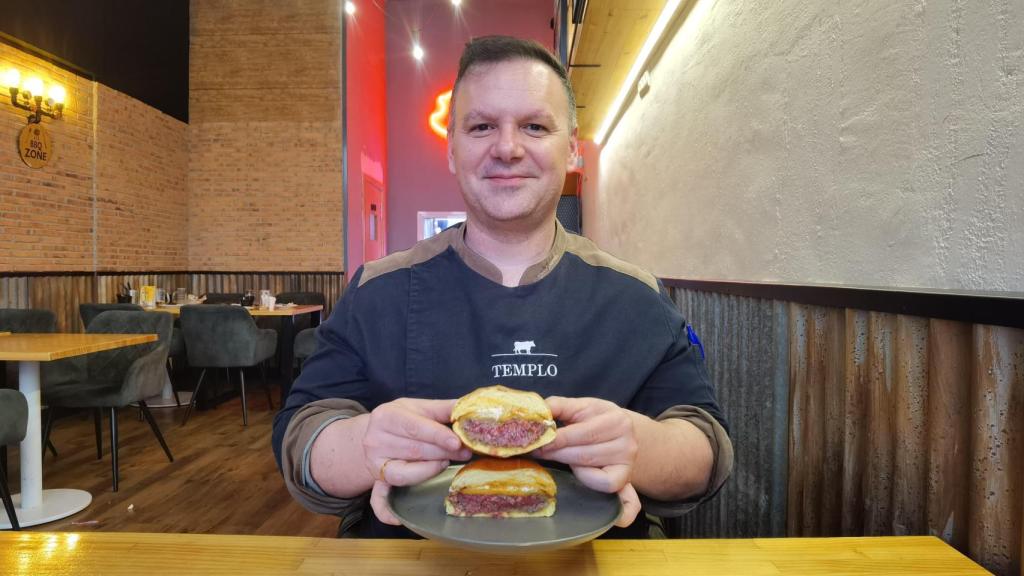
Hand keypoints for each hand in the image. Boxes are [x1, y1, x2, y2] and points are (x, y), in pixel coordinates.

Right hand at [363, 398, 470, 524]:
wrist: (374, 433)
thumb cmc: (403, 419)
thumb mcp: (419, 407)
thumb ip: (443, 408)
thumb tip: (470, 409)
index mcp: (386, 416)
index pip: (415, 427)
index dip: (437, 435)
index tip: (457, 442)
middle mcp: (375, 440)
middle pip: (414, 450)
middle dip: (442, 453)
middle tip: (465, 453)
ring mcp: (373, 463)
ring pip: (405, 473)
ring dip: (430, 471)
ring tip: (447, 463)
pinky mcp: (376, 482)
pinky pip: (378, 500)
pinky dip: (386, 511)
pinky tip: (398, 519)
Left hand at [534, 396, 640, 526]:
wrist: (619, 433)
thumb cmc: (595, 419)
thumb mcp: (580, 407)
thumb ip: (559, 406)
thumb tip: (538, 410)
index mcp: (618, 420)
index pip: (584, 432)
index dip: (559, 439)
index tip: (538, 441)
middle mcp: (628, 443)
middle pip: (584, 453)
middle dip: (557, 453)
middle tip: (537, 451)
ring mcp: (628, 463)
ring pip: (589, 468)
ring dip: (566, 463)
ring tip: (553, 455)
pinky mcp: (624, 479)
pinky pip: (602, 485)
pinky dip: (586, 479)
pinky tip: (577, 470)